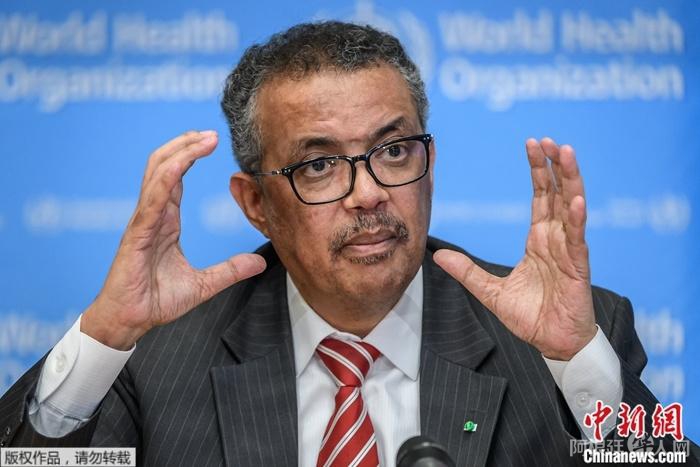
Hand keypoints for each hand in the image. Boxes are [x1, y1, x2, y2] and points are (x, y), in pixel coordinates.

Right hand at [82, 131, 266, 349]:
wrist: (130, 321)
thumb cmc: (156, 300)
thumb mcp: (204, 284)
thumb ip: (230, 270)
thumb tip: (259, 263)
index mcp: (165, 220)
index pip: (175, 177)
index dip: (191, 155)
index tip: (212, 141)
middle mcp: (153, 214)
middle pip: (165, 165)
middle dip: (186, 144)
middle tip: (212, 132)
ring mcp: (144, 220)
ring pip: (158, 172)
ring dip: (181, 151)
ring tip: (203, 137)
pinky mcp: (138, 231)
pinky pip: (153, 196)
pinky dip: (167, 175)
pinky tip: (183, 161)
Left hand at [433, 138, 595, 360]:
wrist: (552, 343)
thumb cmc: (530, 316)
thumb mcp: (490, 291)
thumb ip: (467, 272)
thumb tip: (438, 256)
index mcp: (539, 240)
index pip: (541, 197)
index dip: (538, 171)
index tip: (532, 145)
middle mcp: (556, 239)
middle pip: (557, 194)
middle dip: (553, 166)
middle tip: (548, 139)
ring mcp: (569, 251)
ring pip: (572, 208)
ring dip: (570, 181)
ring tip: (566, 153)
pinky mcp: (577, 269)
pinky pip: (577, 241)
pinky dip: (577, 220)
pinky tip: (575, 202)